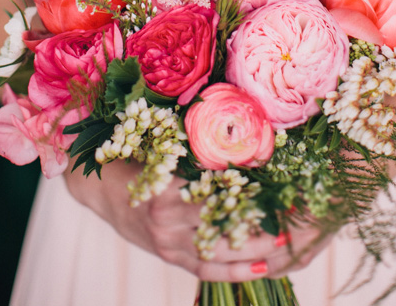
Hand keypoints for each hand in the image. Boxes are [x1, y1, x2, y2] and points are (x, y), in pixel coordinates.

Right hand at [64, 160, 331, 280]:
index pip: (217, 191)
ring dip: (258, 244)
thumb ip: (194, 143)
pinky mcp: (169, 257)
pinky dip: (236, 269)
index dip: (251, 188)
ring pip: (222, 249)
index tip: (280, 180)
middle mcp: (167, 221)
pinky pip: (207, 269)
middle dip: (262, 218)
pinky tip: (264, 265)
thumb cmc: (133, 156)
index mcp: (165, 188)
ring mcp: (168, 244)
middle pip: (225, 223)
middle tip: (297, 211)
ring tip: (290, 238)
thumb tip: (238, 126)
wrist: (99, 188)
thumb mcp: (160, 145)